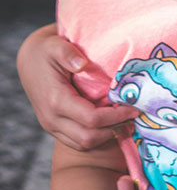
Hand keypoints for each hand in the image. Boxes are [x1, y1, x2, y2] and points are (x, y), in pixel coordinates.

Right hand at [16, 24, 137, 150]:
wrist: (29, 60)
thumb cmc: (47, 51)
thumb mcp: (56, 45)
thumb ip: (68, 54)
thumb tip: (82, 64)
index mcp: (55, 100)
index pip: (91, 119)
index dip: (116, 116)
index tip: (134, 107)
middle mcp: (51, 119)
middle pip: (89, 137)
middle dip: (115, 128)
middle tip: (135, 114)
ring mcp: (51, 126)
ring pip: (83, 144)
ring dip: (107, 135)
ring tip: (127, 119)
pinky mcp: (54, 128)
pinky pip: (77, 142)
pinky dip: (97, 136)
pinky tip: (112, 123)